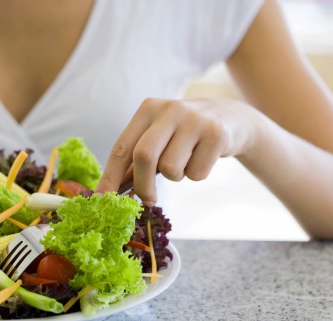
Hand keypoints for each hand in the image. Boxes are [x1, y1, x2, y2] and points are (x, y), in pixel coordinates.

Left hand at [95, 97, 261, 205]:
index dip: (110, 176)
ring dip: (176, 176)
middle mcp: (170, 109)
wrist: (231, 119)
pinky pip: (196, 173)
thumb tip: (110, 192)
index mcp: (148, 109)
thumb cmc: (184, 134)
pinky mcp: (217, 134)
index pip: (122, 147)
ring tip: (186, 161)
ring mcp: (195, 120)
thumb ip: (135, 161)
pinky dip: (197, 174)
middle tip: (147, 200)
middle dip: (142, 186)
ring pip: (171, 169)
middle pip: (144, 156)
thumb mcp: (158, 137)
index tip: (101, 199)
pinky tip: (203, 158)